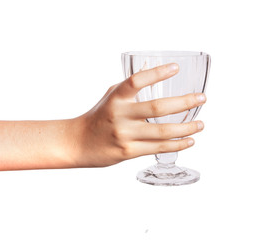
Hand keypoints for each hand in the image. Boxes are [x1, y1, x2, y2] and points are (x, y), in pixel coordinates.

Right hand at [71, 63, 206, 167]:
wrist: (78, 143)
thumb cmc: (98, 117)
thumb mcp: (110, 96)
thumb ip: (130, 86)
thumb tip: (150, 68)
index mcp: (116, 98)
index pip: (137, 80)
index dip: (157, 73)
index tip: (176, 68)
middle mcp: (120, 115)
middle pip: (158, 107)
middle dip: (185, 102)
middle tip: (202, 98)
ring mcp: (124, 134)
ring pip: (162, 131)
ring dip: (187, 127)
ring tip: (201, 124)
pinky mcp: (128, 152)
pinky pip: (158, 148)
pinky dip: (177, 144)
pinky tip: (189, 140)